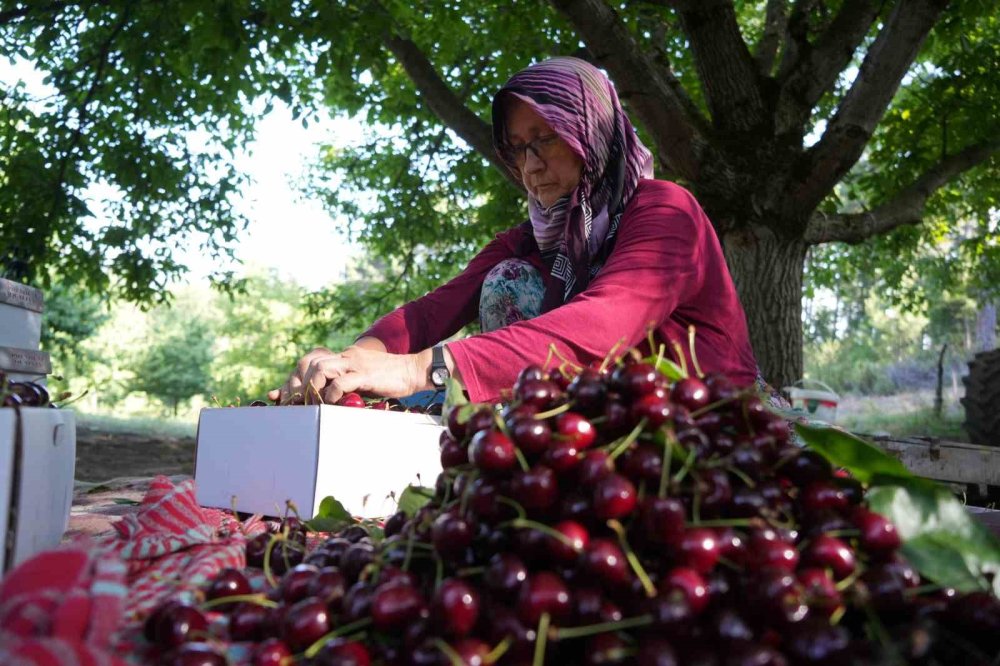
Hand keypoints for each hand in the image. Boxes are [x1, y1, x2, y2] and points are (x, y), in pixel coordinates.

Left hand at [267, 346, 422, 404]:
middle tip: (296, 403)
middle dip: (298, 384)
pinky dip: (331, 393)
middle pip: (310, 362)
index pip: (310, 361)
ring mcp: (355, 363)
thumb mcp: (362, 380)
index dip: (293, 378)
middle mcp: (346, 356)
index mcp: (344, 356)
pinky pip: (342, 381)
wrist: (413, 370)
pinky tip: (331, 403)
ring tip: (312, 403)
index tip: (282, 396)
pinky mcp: (365, 374)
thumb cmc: (389, 379)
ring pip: (322, 368)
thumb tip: (327, 399)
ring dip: (312, 387)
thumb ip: (344, 384)